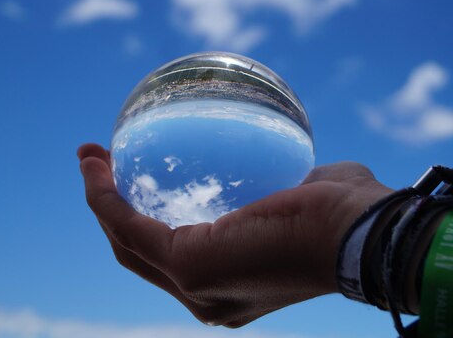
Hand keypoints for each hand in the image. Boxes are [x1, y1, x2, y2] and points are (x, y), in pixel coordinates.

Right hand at [78, 143, 392, 327]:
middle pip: (141, 256)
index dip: (146, 223)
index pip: (175, 259)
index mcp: (231, 286)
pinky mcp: (191, 264)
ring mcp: (196, 286)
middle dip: (114, 212)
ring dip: (101, 199)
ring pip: (128, 244)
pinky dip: (106, 196)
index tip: (135, 178)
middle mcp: (207, 296)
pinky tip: (97, 164)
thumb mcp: (303, 197)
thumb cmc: (345, 213)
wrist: (362, 234)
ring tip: (90, 157)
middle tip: (102, 165)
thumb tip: (277, 168)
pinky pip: (131, 226)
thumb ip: (281, 189)